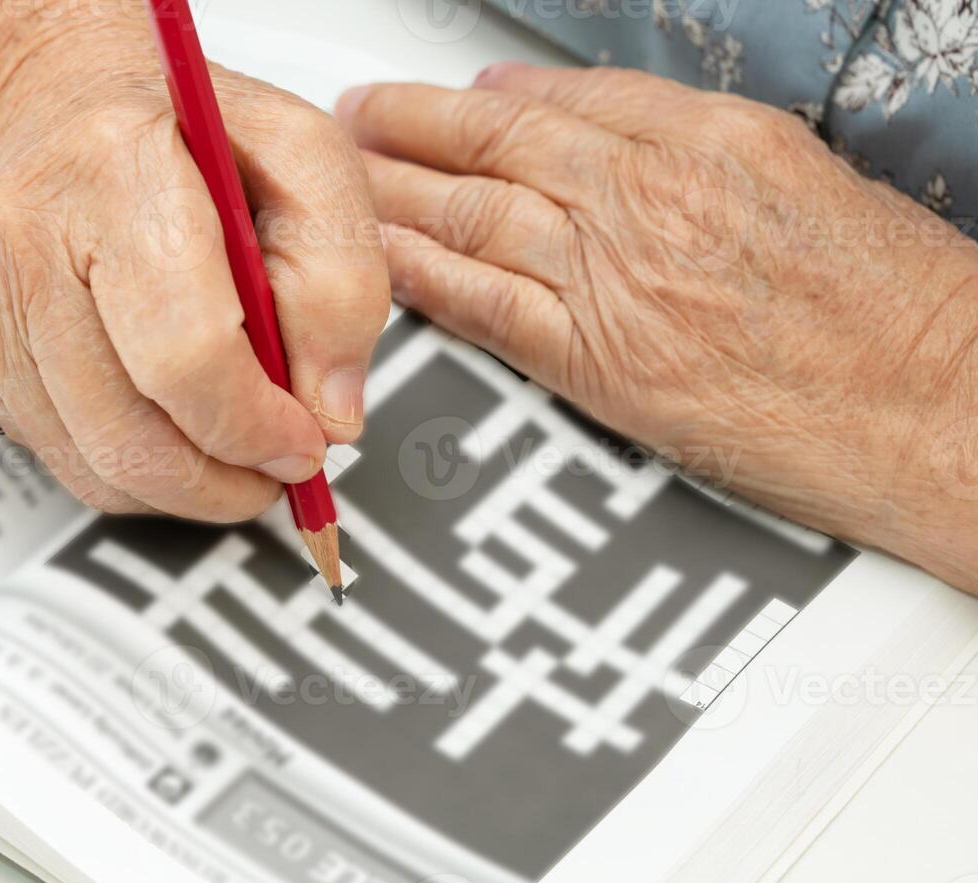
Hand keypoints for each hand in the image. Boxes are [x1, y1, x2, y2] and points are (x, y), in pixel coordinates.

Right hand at [0, 16, 387, 520]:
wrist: (51, 102)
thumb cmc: (182, 132)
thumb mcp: (300, 159)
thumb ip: (341, 278)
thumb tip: (329, 410)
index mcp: (116, 171)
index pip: (186, 353)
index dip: (256, 426)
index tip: (306, 443)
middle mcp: (28, 238)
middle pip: (130, 435)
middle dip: (224, 481)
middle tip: (276, 467)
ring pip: (95, 466)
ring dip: (184, 484)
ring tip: (232, 441)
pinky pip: (64, 460)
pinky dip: (133, 463)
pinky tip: (165, 412)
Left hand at [336, 64, 977, 592]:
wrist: (931, 405)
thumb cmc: (889, 308)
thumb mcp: (804, 184)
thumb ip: (702, 156)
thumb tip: (621, 136)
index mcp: (709, 142)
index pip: (565, 99)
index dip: (486, 97)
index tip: (451, 98)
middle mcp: (650, 199)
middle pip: (498, 144)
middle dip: (412, 126)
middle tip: (359, 117)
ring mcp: (616, 279)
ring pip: (474, 215)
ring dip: (393, 193)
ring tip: (343, 178)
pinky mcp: (598, 363)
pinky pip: (485, 307)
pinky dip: (422, 278)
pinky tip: (378, 261)